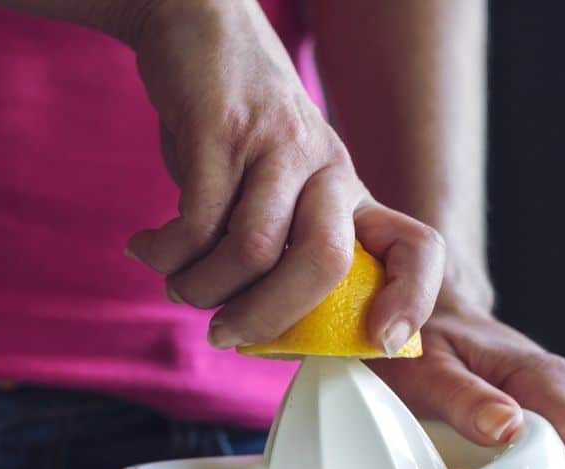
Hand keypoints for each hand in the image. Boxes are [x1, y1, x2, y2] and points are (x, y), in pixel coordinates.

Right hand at [124, 0, 444, 352]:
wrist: (199, 27)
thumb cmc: (235, 134)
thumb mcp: (278, 189)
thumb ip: (280, 252)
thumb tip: (257, 332)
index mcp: (348, 194)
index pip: (417, 246)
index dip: (412, 299)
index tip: (379, 342)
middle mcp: (327, 169)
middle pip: (324, 264)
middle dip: (266, 318)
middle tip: (223, 334)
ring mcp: (278, 145)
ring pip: (253, 252)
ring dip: (202, 287)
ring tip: (176, 284)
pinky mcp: (223, 129)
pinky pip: (198, 221)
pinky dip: (166, 253)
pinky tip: (146, 249)